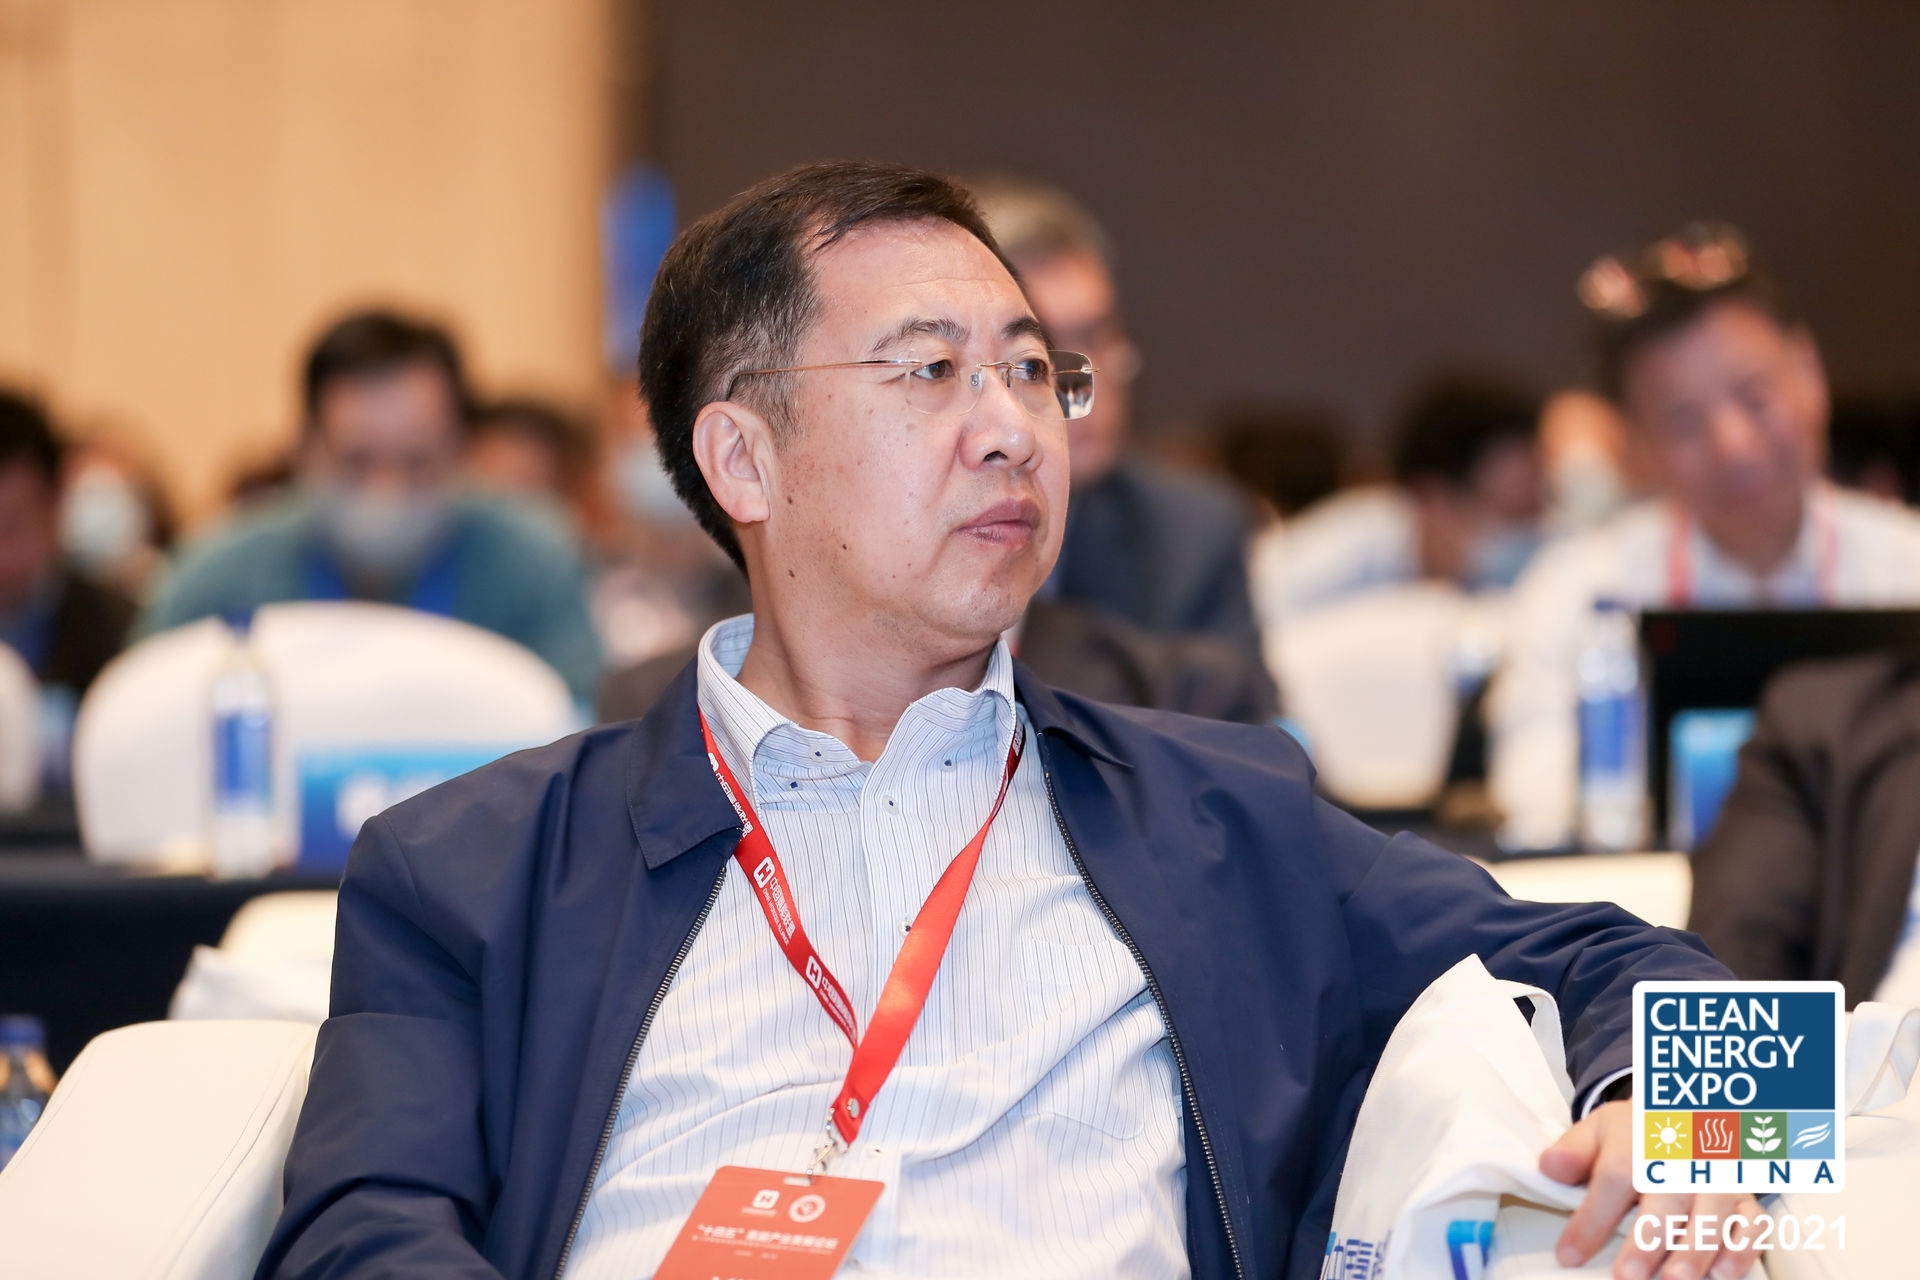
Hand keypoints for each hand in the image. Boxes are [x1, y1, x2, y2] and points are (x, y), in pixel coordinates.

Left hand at [1539, 1101, 1762, 1279]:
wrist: (1684, 1112)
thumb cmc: (1635, 1133)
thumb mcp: (1598, 1130)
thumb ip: (1574, 1151)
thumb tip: (1549, 1167)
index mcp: (1638, 1141)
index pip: (1613, 1178)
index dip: (1591, 1219)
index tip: (1569, 1255)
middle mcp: (1682, 1158)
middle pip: (1667, 1197)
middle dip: (1649, 1240)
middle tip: (1629, 1276)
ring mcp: (1717, 1177)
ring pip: (1712, 1213)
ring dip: (1695, 1250)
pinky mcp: (1744, 1196)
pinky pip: (1753, 1222)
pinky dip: (1743, 1248)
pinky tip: (1724, 1273)